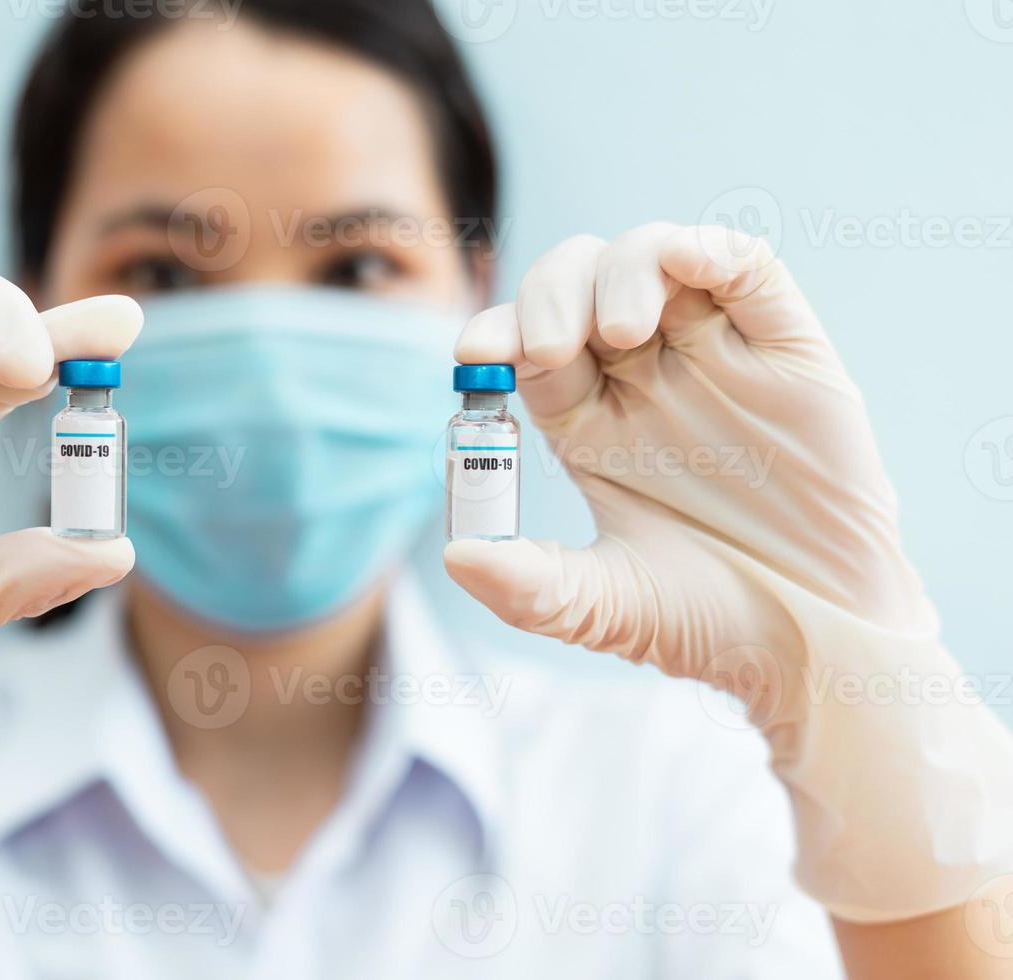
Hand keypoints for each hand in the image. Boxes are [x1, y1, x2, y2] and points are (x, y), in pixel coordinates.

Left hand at [444, 223, 1012, 922]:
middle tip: (552, 347)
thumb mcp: (604, 608)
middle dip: (550, 294)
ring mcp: (714, 355)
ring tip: (624, 329)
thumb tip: (455, 555)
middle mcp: (642, 378)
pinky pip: (747, 267)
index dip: (496, 333)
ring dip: (622, 270)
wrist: (822, 640)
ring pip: (651, 259)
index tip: (476, 354)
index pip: (525, 347)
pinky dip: (712, 247)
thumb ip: (528, 585)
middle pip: (575, 287)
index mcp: (587, 423)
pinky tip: (689, 263)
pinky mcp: (785, 348)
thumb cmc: (711, 623)